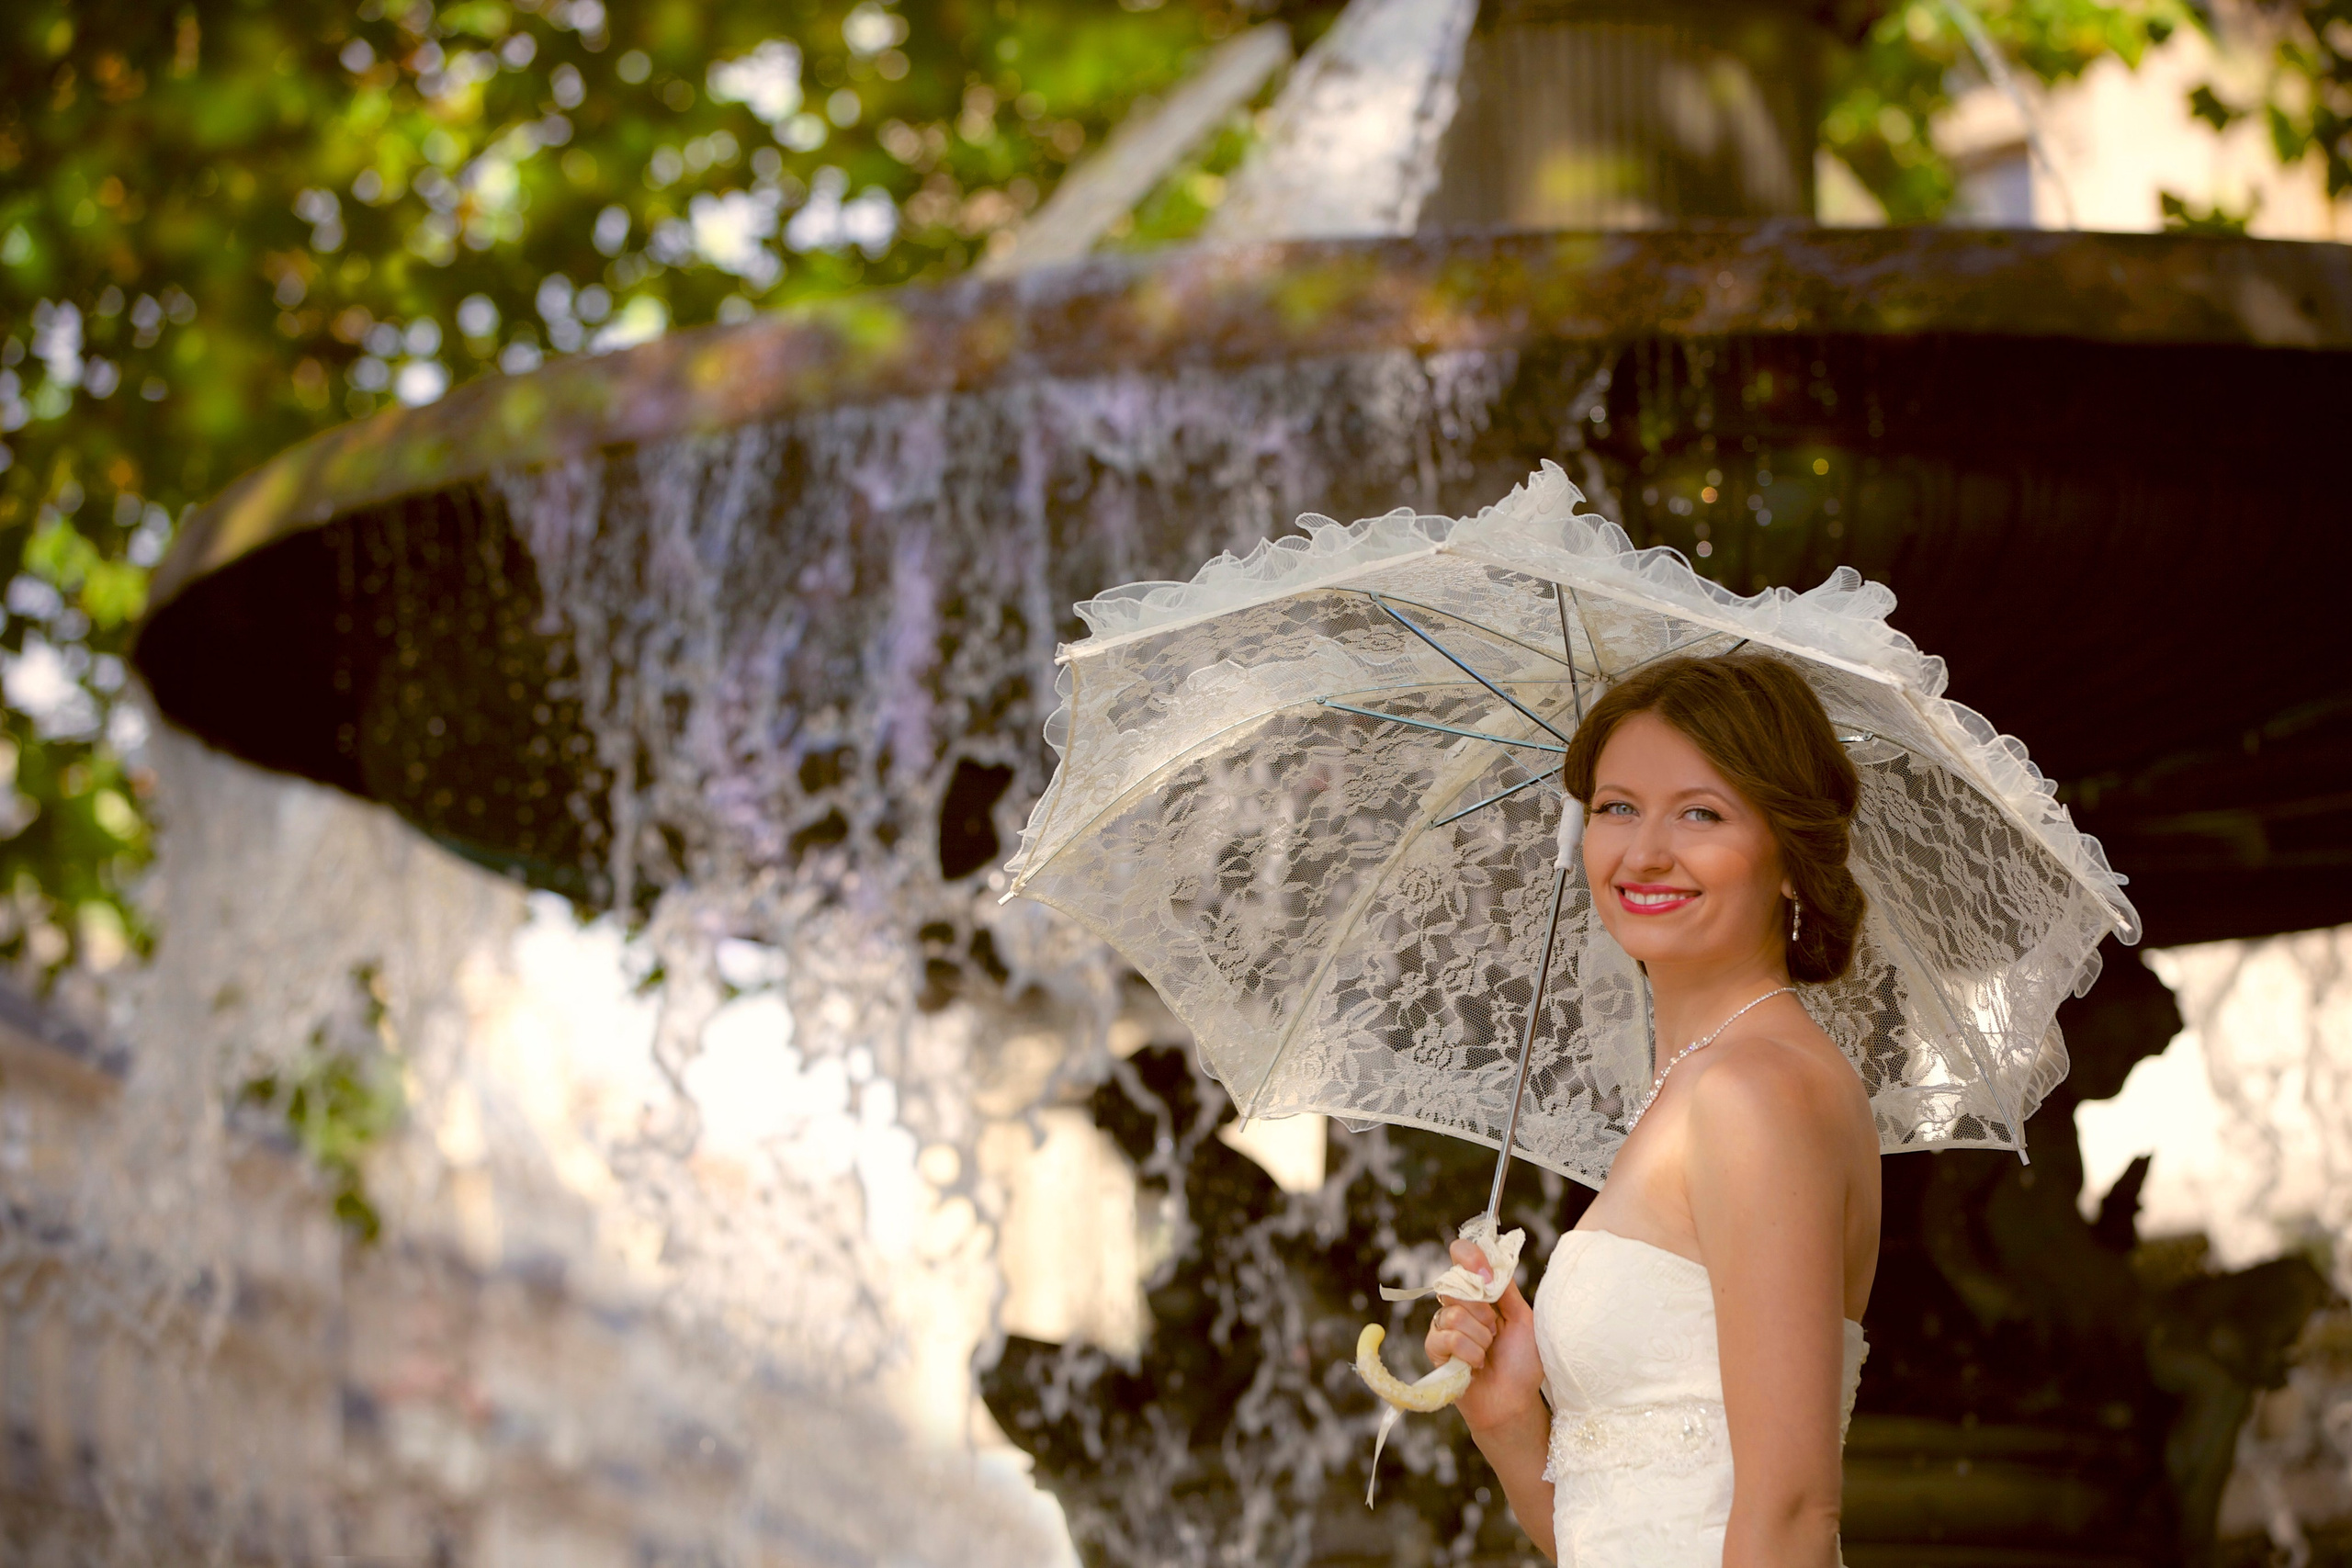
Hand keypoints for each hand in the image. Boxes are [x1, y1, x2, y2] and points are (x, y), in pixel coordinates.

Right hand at [1423, 1239, 1544, 1435]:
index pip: (1462, 1256)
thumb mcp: (1523, 1319)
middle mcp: (1459, 1304)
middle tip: (1496, 1330)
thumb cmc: (1522, 1362)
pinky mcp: (1435, 1348)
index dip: (1470, 1257)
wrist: (1514, 1401)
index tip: (1487, 1274)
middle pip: (1456, 1284)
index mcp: (1480, 1292)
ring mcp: (1444, 1325)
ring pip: (1454, 1314)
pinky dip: (1469, 1352)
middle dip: (1484, 1311)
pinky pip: (1447, 1337)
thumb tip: (1492, 1261)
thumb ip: (1506, 1289)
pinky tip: (1476, 1364)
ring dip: (1480, 1336)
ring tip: (1488, 1351)